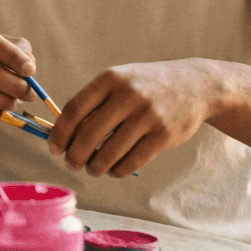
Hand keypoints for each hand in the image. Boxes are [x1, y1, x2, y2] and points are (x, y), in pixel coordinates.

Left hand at [48, 59, 217, 177]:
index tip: (54, 148)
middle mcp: (128, 95)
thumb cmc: (145, 86)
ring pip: (110, 151)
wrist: (196, 85)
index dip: (60, 132)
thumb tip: (63, 136)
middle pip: (90, 134)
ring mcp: (148, 115)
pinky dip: (118, 170)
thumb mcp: (119, 82)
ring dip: (96, 166)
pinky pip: (133, 160)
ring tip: (92, 169)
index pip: (75, 109)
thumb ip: (93, 103)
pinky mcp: (164, 135)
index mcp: (110, 80)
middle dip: (75, 154)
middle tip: (71, 163)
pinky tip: (113, 170)